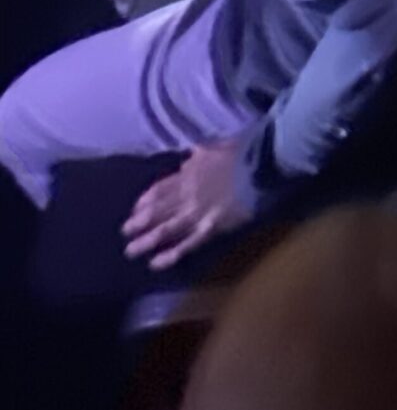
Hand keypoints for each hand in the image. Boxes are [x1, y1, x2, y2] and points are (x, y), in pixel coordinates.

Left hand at [123, 139, 252, 269]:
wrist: (260, 165)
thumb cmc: (242, 152)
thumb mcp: (216, 146)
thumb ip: (200, 154)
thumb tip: (189, 155)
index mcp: (189, 173)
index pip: (160, 189)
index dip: (145, 200)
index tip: (134, 209)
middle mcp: (187, 194)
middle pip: (158, 211)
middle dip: (139, 223)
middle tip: (124, 232)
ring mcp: (197, 213)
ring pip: (166, 229)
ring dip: (146, 241)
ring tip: (130, 251)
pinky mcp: (209, 228)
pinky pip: (187, 244)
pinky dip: (171, 254)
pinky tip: (156, 263)